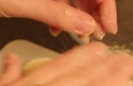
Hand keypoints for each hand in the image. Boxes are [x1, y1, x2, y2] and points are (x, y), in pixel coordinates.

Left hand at [0, 0, 116, 39]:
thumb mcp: (25, 3)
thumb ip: (59, 15)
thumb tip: (86, 25)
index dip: (106, 8)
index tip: (107, 26)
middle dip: (95, 14)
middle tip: (95, 34)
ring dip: (82, 16)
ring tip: (79, 33)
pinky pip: (64, 1)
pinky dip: (65, 15)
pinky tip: (58, 27)